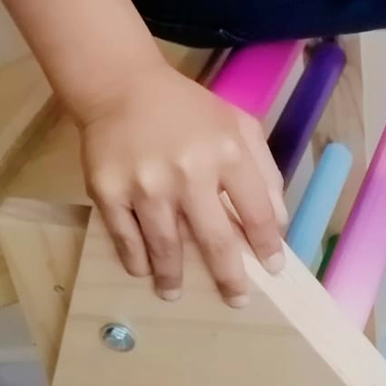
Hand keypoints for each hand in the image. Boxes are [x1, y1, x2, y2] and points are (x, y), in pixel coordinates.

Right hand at [79, 62, 287, 306]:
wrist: (120, 85)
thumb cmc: (187, 110)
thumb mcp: (238, 126)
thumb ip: (264, 172)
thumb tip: (277, 224)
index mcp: (227, 153)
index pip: (257, 213)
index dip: (267, 246)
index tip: (272, 269)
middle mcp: (188, 172)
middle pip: (215, 241)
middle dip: (229, 278)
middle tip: (236, 300)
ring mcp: (146, 184)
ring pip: (166, 247)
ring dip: (173, 277)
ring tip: (174, 293)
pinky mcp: (108, 190)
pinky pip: (126, 238)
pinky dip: (137, 260)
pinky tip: (144, 271)